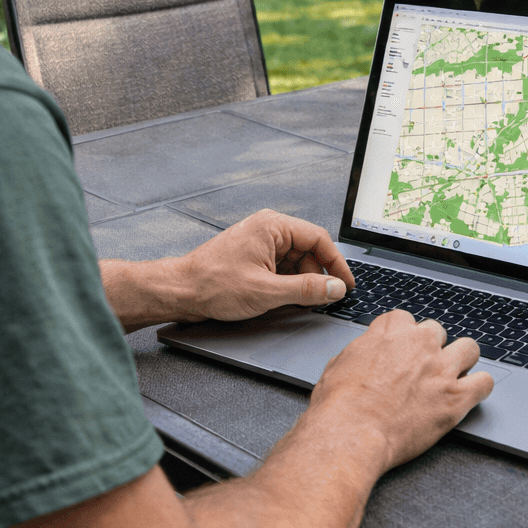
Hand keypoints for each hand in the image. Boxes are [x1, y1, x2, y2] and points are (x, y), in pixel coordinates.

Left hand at [174, 209, 354, 322]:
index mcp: (272, 226)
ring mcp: (260, 243)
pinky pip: (282, 268)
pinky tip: (283, 298)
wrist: (181, 291)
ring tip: (296, 301)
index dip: (337, 263)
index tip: (346, 284)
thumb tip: (335, 288)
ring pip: (296, 262)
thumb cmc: (213, 284)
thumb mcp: (266, 291)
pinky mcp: (254, 258)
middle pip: (309, 250)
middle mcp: (267, 230)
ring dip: (301, 282)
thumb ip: (306, 290)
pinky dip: (287, 283)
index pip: (319, 238)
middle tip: (322, 299)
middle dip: (317, 276)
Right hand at [309, 310, 493, 470]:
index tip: (402, 350)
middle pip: (437, 331)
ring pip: (469, 349)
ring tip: (454, 375)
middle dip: (431, 348)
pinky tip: (472, 394)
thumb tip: (363, 354)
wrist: (351, 432)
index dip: (404, 337)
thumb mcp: (338, 365)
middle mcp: (419, 344)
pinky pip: (485, 383)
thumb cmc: (339, 405)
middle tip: (423, 368)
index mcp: (389, 333)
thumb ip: (360, 352)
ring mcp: (441, 369)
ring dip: (462, 361)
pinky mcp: (456, 397)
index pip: (405, 319)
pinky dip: (480, 388)